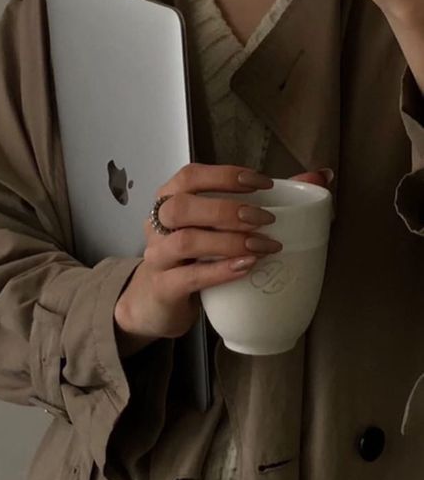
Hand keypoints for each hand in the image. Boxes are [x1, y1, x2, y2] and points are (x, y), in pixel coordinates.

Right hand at [113, 163, 331, 355]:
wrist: (157, 302)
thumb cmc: (194, 256)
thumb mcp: (220, 227)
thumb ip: (266, 200)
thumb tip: (322, 176)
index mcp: (171, 199)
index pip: (190, 176)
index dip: (225, 176)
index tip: (264, 184)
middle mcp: (159, 224)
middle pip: (183, 207)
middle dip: (228, 210)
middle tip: (265, 219)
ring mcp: (158, 257)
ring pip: (186, 241)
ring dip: (229, 242)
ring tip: (263, 246)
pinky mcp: (164, 288)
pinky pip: (188, 277)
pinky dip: (219, 271)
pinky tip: (245, 267)